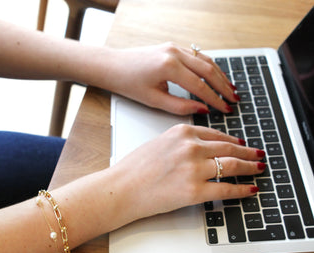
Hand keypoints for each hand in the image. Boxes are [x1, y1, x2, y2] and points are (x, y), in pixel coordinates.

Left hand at [105, 42, 237, 114]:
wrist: (113, 66)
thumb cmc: (129, 83)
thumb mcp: (154, 100)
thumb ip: (180, 106)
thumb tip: (202, 109)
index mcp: (169, 67)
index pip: (200, 86)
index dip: (215, 99)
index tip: (225, 109)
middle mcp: (175, 52)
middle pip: (208, 70)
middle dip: (223, 86)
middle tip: (234, 99)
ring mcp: (175, 47)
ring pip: (205, 60)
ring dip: (219, 74)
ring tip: (230, 88)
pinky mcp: (173, 47)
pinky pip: (197, 55)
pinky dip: (209, 66)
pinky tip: (215, 75)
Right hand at [110, 124, 264, 223]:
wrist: (122, 187)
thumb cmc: (135, 168)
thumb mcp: (160, 143)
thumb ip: (182, 142)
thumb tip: (202, 147)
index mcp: (182, 132)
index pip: (217, 135)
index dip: (234, 141)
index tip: (243, 145)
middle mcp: (191, 147)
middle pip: (230, 148)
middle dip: (248, 153)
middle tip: (258, 155)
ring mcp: (194, 169)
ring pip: (233, 166)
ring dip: (250, 168)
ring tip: (259, 169)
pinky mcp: (194, 191)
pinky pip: (225, 189)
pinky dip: (241, 190)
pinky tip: (249, 189)